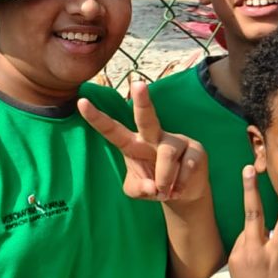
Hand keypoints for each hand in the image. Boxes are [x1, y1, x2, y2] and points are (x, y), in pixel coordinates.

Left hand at [79, 82, 209, 203]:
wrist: (184, 193)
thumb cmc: (155, 185)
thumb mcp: (138, 191)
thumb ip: (138, 189)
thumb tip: (152, 186)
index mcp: (133, 144)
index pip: (112, 130)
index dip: (97, 118)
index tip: (81, 102)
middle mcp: (154, 137)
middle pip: (146, 118)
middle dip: (143, 101)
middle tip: (138, 84)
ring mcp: (177, 140)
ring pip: (167, 154)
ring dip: (165, 178)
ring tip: (166, 191)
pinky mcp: (196, 149)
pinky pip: (187, 165)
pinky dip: (180, 184)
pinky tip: (180, 188)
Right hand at [227, 167, 277, 277]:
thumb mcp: (242, 276)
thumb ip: (250, 254)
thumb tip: (261, 237)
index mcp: (238, 254)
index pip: (248, 228)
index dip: (255, 226)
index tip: (257, 218)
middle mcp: (253, 253)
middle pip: (252, 215)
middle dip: (251, 190)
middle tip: (252, 168)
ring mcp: (273, 260)